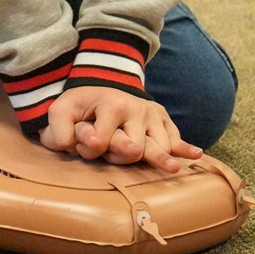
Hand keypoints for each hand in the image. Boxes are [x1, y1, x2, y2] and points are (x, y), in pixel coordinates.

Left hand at [40, 87, 202, 173]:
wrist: (102, 90)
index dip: (89, 148)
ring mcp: (153, 115)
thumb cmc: (81, 108)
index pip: (102, 141)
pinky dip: (184, 148)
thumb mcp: (61, 112)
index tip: (84, 143)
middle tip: (110, 151)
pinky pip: (176, 139)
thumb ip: (60, 130)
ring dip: (145, 159)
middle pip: (135, 149)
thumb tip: (78, 146)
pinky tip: (195, 154)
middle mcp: (138, 108)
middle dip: (118, 157)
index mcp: (112, 103)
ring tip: (156, 163)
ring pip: (158, 149)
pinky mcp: (163, 120)